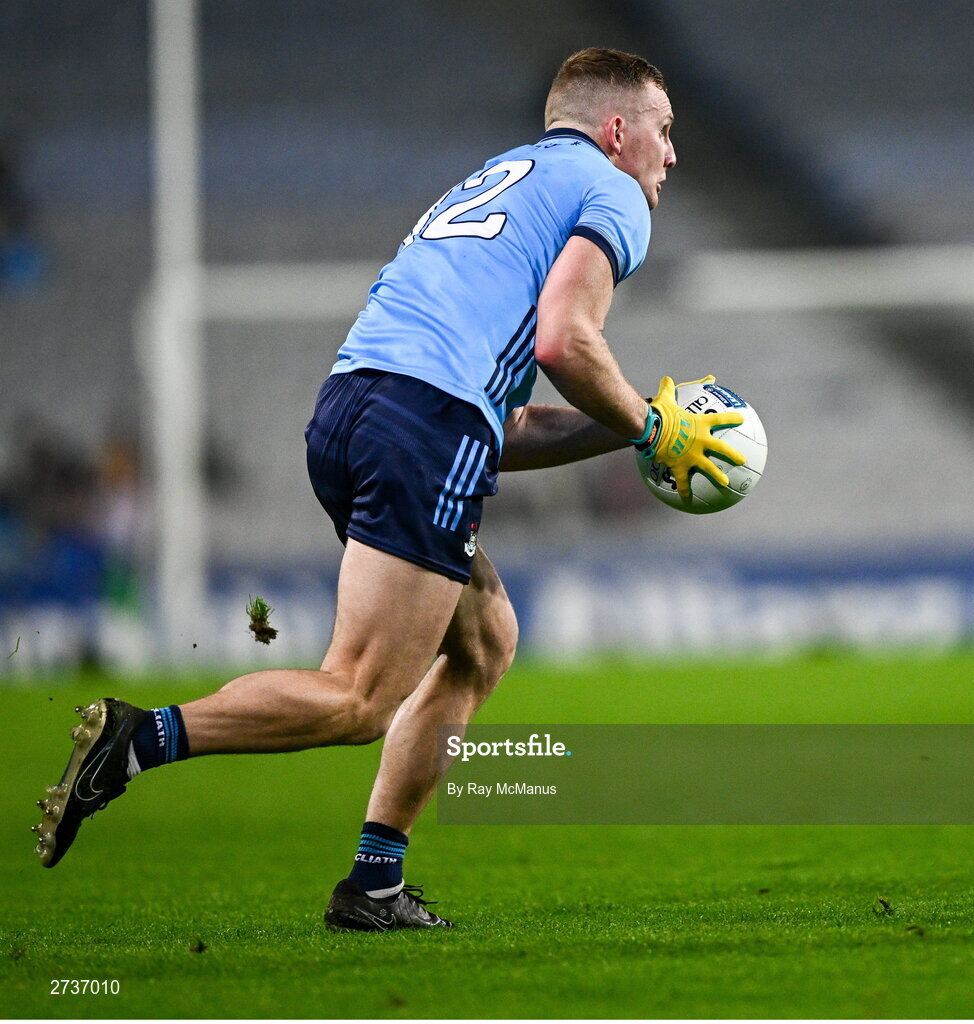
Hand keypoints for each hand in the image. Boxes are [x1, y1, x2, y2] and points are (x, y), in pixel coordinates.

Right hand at [633, 375, 745, 498]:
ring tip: (726, 483)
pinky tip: (687, 500)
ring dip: (718, 476)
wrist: (652, 430)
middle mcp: (701, 441)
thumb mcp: (665, 398)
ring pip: (709, 468)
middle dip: (734, 455)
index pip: (720, 419)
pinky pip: (684, 482)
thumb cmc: (659, 412)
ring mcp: (692, 456)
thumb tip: (666, 378)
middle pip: (722, 448)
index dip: (731, 419)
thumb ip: (669, 388)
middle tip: (743, 460)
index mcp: (700, 424)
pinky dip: (685, 491)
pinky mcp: (680, 466)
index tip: (741, 419)